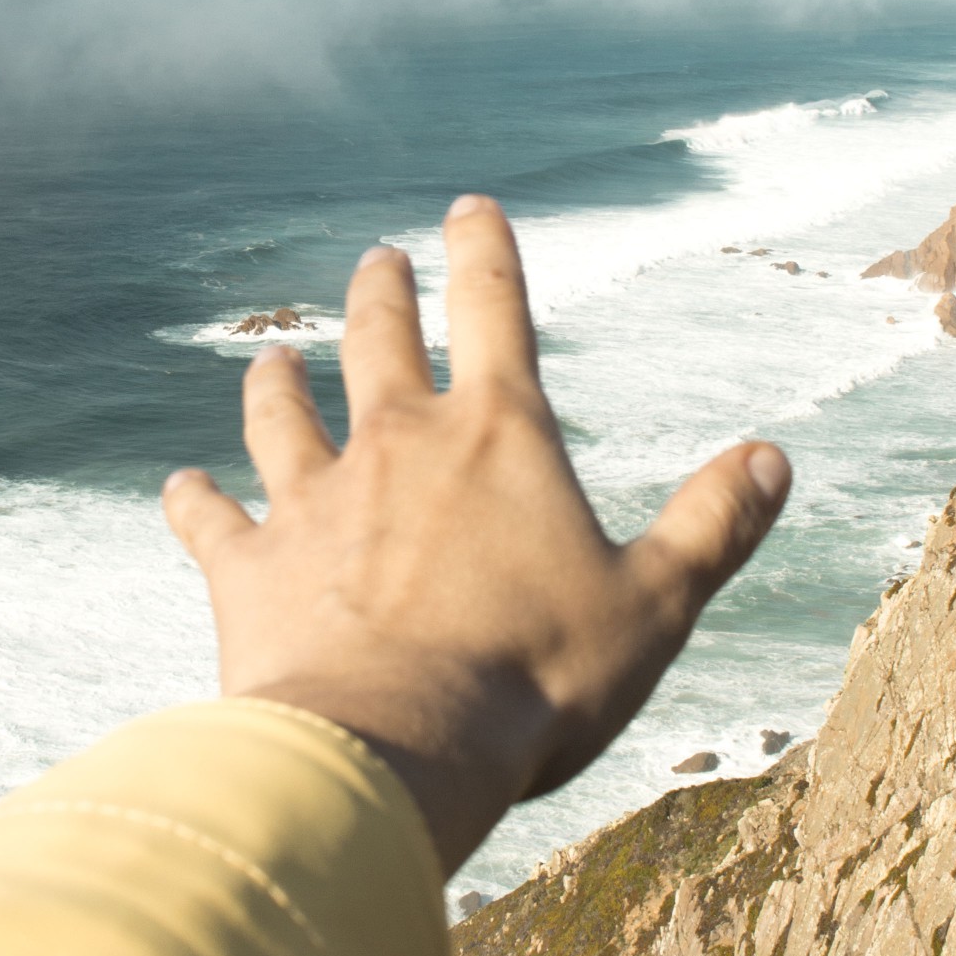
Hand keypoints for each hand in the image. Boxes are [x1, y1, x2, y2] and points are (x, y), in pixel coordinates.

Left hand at [163, 197, 789, 875]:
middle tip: (376, 260)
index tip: (471, 206)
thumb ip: (713, 525)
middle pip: (378, 341)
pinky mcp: (248, 569)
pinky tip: (182, 488)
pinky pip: (210, 521)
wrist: (389, 749)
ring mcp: (311, 501)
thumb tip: (774, 456)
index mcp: (498, 436)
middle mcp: (396, 445)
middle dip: (381, 293)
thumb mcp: (655, 606)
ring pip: (282, 415)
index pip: (496, 310)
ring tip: (273, 360)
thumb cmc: (534, 682)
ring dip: (277, 384)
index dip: (486, 250)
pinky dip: (195, 502)